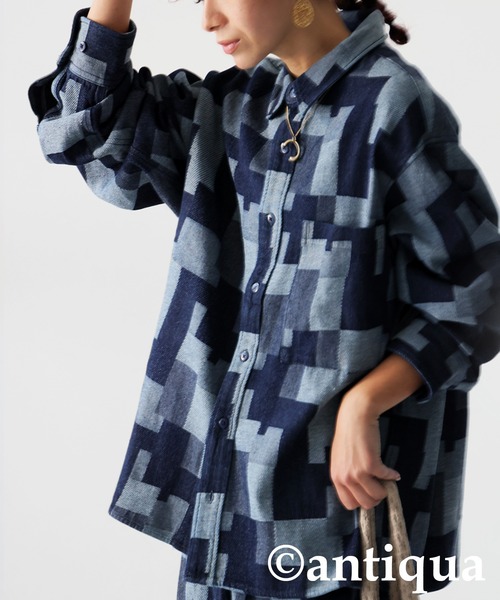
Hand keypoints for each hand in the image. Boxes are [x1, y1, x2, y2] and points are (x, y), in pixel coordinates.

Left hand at [329, 392, 399, 510]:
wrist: (354, 416)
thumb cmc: (348, 436)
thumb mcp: (340, 459)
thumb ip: (346, 476)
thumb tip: (360, 492)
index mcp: (336, 478)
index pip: (349, 504)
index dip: (361, 500)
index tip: (368, 492)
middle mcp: (345, 478)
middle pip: (366, 504)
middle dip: (376, 497)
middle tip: (380, 485)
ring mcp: (357, 472)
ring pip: (377, 495)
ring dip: (385, 488)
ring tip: (385, 478)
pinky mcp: (371, 465)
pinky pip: (387, 478)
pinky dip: (393, 476)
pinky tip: (394, 472)